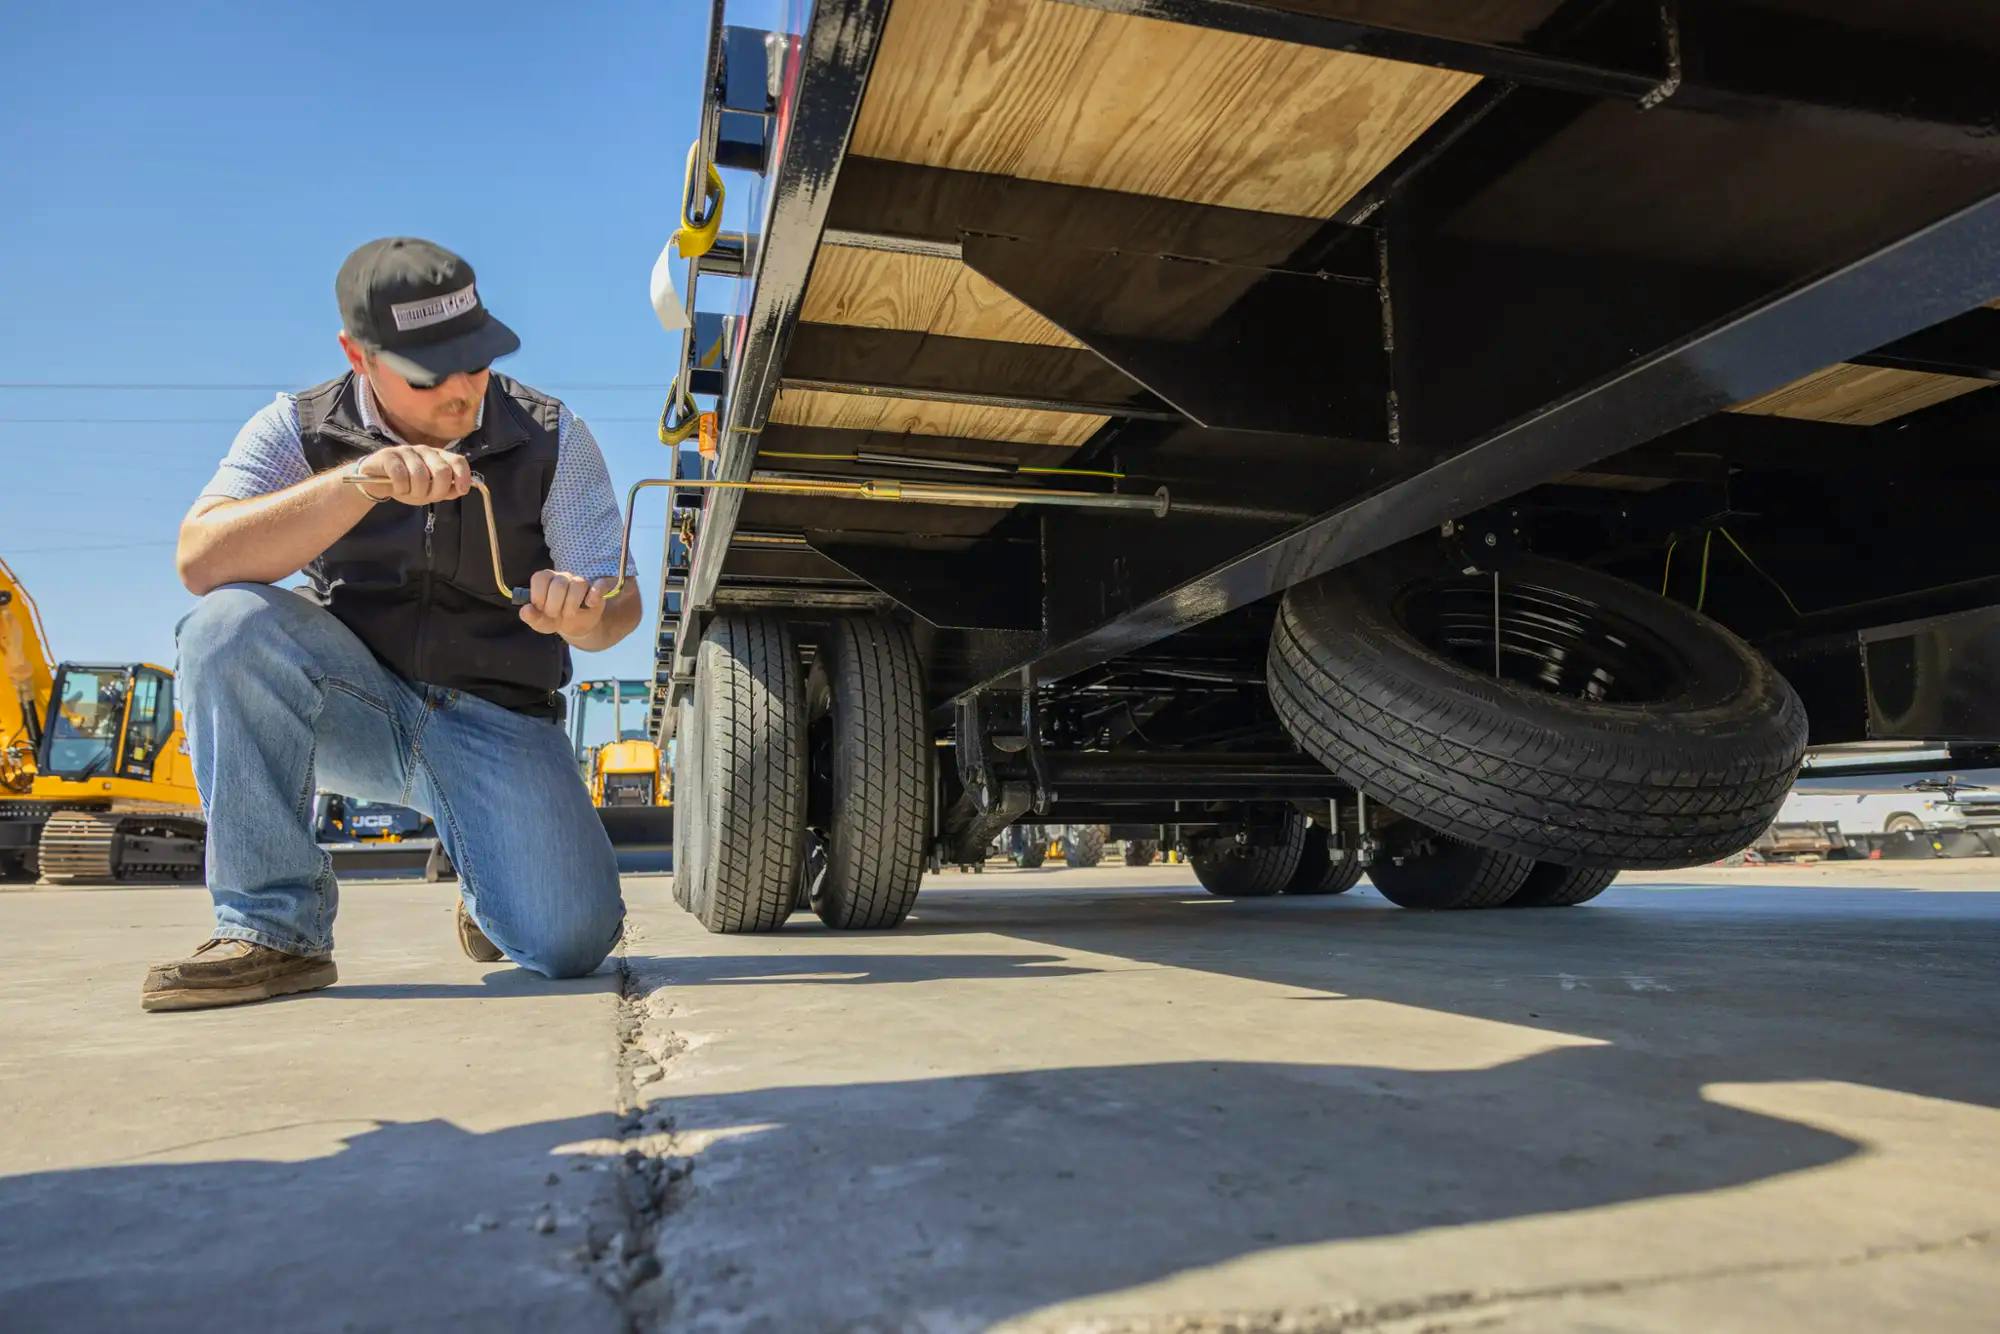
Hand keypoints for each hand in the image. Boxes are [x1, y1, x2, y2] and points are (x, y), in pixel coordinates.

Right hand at [353, 445, 470, 504]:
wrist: (376, 482)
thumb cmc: (408, 485)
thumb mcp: (430, 491)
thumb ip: (448, 490)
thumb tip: (463, 489)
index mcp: (439, 457)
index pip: (458, 461)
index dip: (463, 476)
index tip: (462, 490)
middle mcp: (425, 451)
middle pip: (442, 470)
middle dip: (436, 490)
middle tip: (425, 496)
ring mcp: (407, 451)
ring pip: (420, 475)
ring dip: (415, 491)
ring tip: (408, 492)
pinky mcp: (389, 455)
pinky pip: (400, 475)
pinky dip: (401, 488)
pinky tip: (397, 488)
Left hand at [519, 571, 613, 638]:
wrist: (576, 626)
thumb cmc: (555, 619)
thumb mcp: (541, 622)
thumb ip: (530, 616)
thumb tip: (526, 610)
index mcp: (547, 580)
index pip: (540, 577)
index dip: (538, 595)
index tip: (540, 608)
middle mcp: (563, 577)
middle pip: (558, 584)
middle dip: (554, 605)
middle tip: (554, 615)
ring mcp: (581, 582)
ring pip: (578, 585)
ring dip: (571, 606)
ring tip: (568, 615)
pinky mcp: (597, 590)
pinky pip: (600, 585)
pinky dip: (595, 593)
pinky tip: (590, 603)